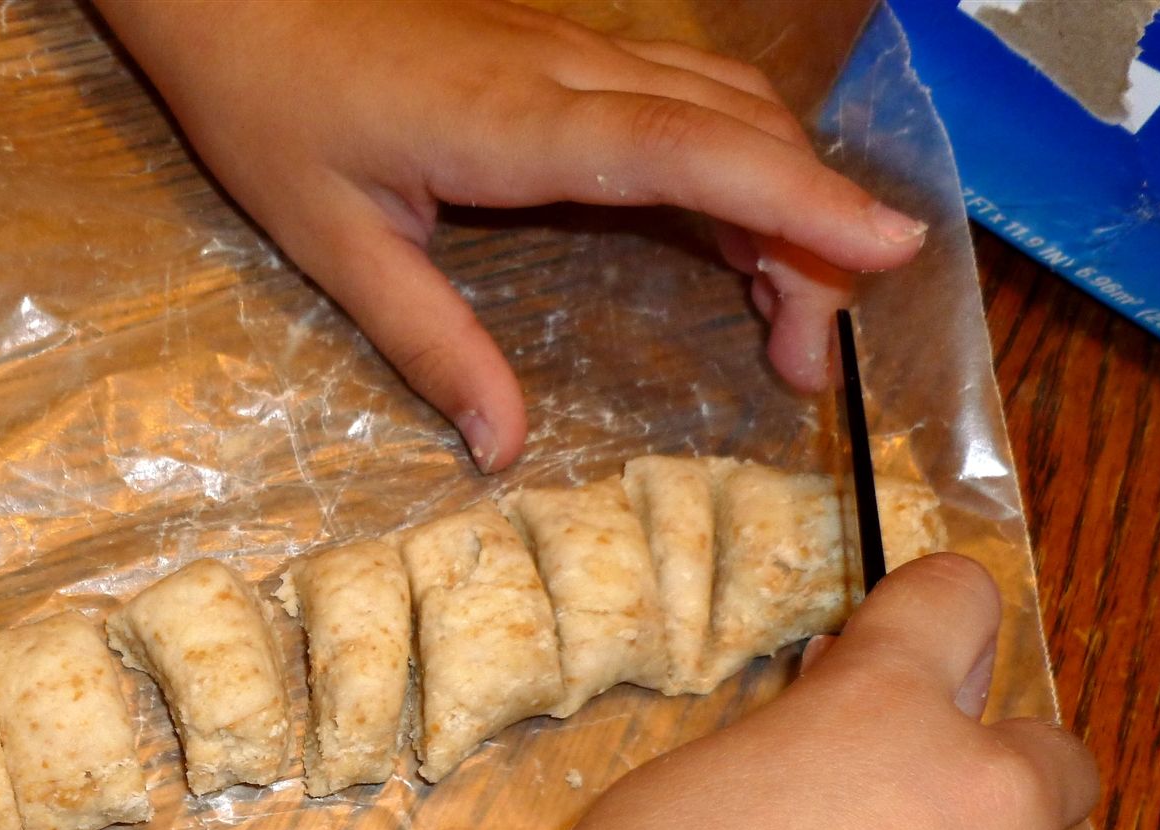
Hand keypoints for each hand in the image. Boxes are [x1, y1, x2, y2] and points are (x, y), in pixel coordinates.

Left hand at [97, 0, 927, 467]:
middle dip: (806, 240)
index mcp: (515, 122)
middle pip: (736, 136)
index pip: (687, 153)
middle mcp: (568, 71)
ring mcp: (574, 50)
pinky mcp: (564, 54)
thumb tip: (502, 448)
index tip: (885, 249)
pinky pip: (685, 100)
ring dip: (782, 202)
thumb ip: (430, 346)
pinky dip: (737, 168)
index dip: (795, 198)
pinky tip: (739, 239)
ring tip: (789, 322)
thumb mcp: (337, 247)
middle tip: (810, 366)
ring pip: (725, 109)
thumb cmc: (274, 116)